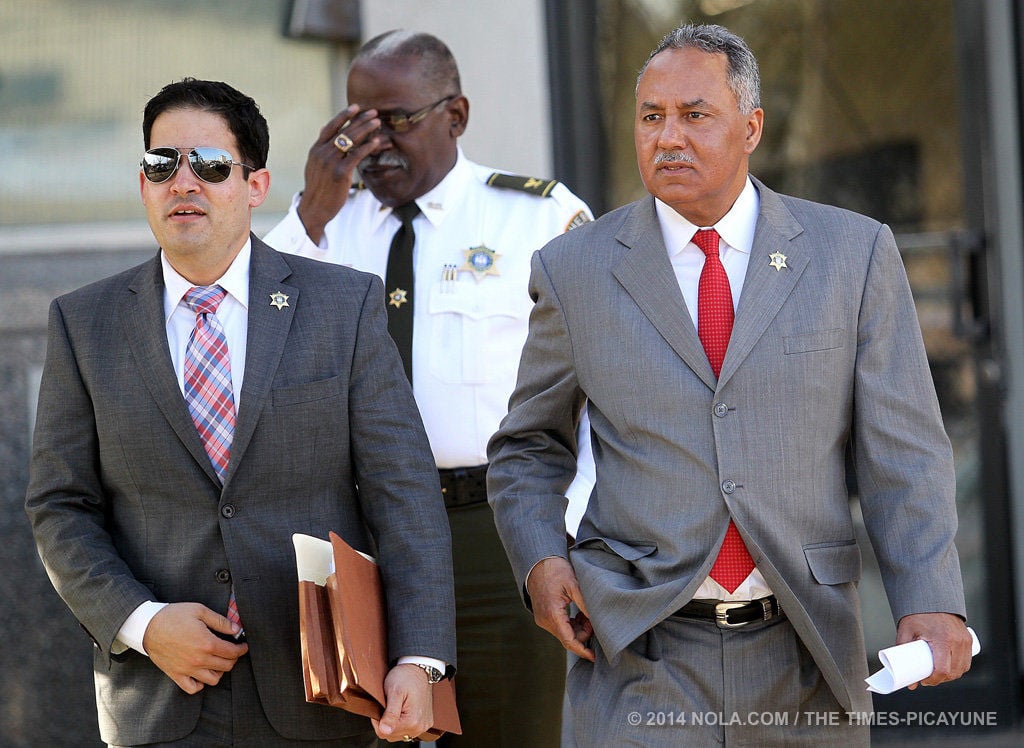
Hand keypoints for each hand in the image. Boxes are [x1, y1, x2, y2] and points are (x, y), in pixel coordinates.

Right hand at [143, 602, 247, 693]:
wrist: (148, 626)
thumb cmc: (174, 616)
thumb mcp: (200, 611)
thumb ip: (221, 621)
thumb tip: (236, 629)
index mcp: (207, 643)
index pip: (232, 652)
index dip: (242, 649)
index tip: (244, 645)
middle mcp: (199, 660)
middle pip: (226, 666)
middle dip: (234, 659)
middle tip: (233, 651)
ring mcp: (187, 670)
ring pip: (213, 680)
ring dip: (220, 671)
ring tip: (218, 661)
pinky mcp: (176, 675)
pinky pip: (193, 688)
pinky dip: (200, 684)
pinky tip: (202, 673)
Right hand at [297, 104, 381, 242]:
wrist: (315, 208)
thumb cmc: (318, 188)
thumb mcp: (314, 165)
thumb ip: (321, 148)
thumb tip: (323, 129)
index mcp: (315, 149)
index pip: (330, 127)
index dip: (344, 116)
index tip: (356, 107)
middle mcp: (322, 153)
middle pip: (343, 130)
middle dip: (360, 120)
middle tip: (373, 112)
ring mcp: (330, 162)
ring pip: (350, 140)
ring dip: (366, 129)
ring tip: (377, 122)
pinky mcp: (340, 173)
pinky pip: (356, 155)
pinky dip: (367, 146)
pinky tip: (377, 141)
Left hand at [372, 663, 433, 741]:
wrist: (419, 668)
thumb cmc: (406, 677)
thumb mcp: (394, 692)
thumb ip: (390, 713)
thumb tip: (385, 730)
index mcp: (412, 721)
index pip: (384, 733)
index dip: (377, 720)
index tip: (381, 705)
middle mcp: (419, 727)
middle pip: (391, 735)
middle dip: (386, 721)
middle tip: (389, 704)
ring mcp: (423, 726)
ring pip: (399, 734)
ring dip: (394, 723)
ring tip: (397, 706)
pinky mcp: (425, 723)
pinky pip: (408, 730)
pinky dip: (403, 722)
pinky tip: (404, 710)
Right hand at [526, 556, 594, 661]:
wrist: (538, 563)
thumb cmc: (556, 571)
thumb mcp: (574, 585)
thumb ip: (585, 605)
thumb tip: (598, 621)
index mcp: (552, 614)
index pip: (568, 641)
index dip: (582, 651)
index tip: (594, 657)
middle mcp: (545, 621)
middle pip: (568, 638)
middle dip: (584, 633)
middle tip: (593, 619)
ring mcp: (543, 619)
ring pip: (565, 633)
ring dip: (578, 628)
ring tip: (586, 613)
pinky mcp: (544, 617)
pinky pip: (560, 627)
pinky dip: (571, 624)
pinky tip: (578, 613)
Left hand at [895, 612, 972, 688]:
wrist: (932, 597)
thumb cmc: (918, 613)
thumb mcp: (906, 631)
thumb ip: (904, 652)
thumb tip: (909, 680)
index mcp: (942, 639)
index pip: (942, 669)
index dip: (933, 679)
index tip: (924, 681)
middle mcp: (957, 641)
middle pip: (953, 672)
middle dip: (940, 679)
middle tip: (927, 678)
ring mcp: (965, 640)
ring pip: (962, 668)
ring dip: (951, 675)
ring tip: (936, 673)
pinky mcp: (968, 639)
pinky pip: (967, 661)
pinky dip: (959, 667)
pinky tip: (949, 668)